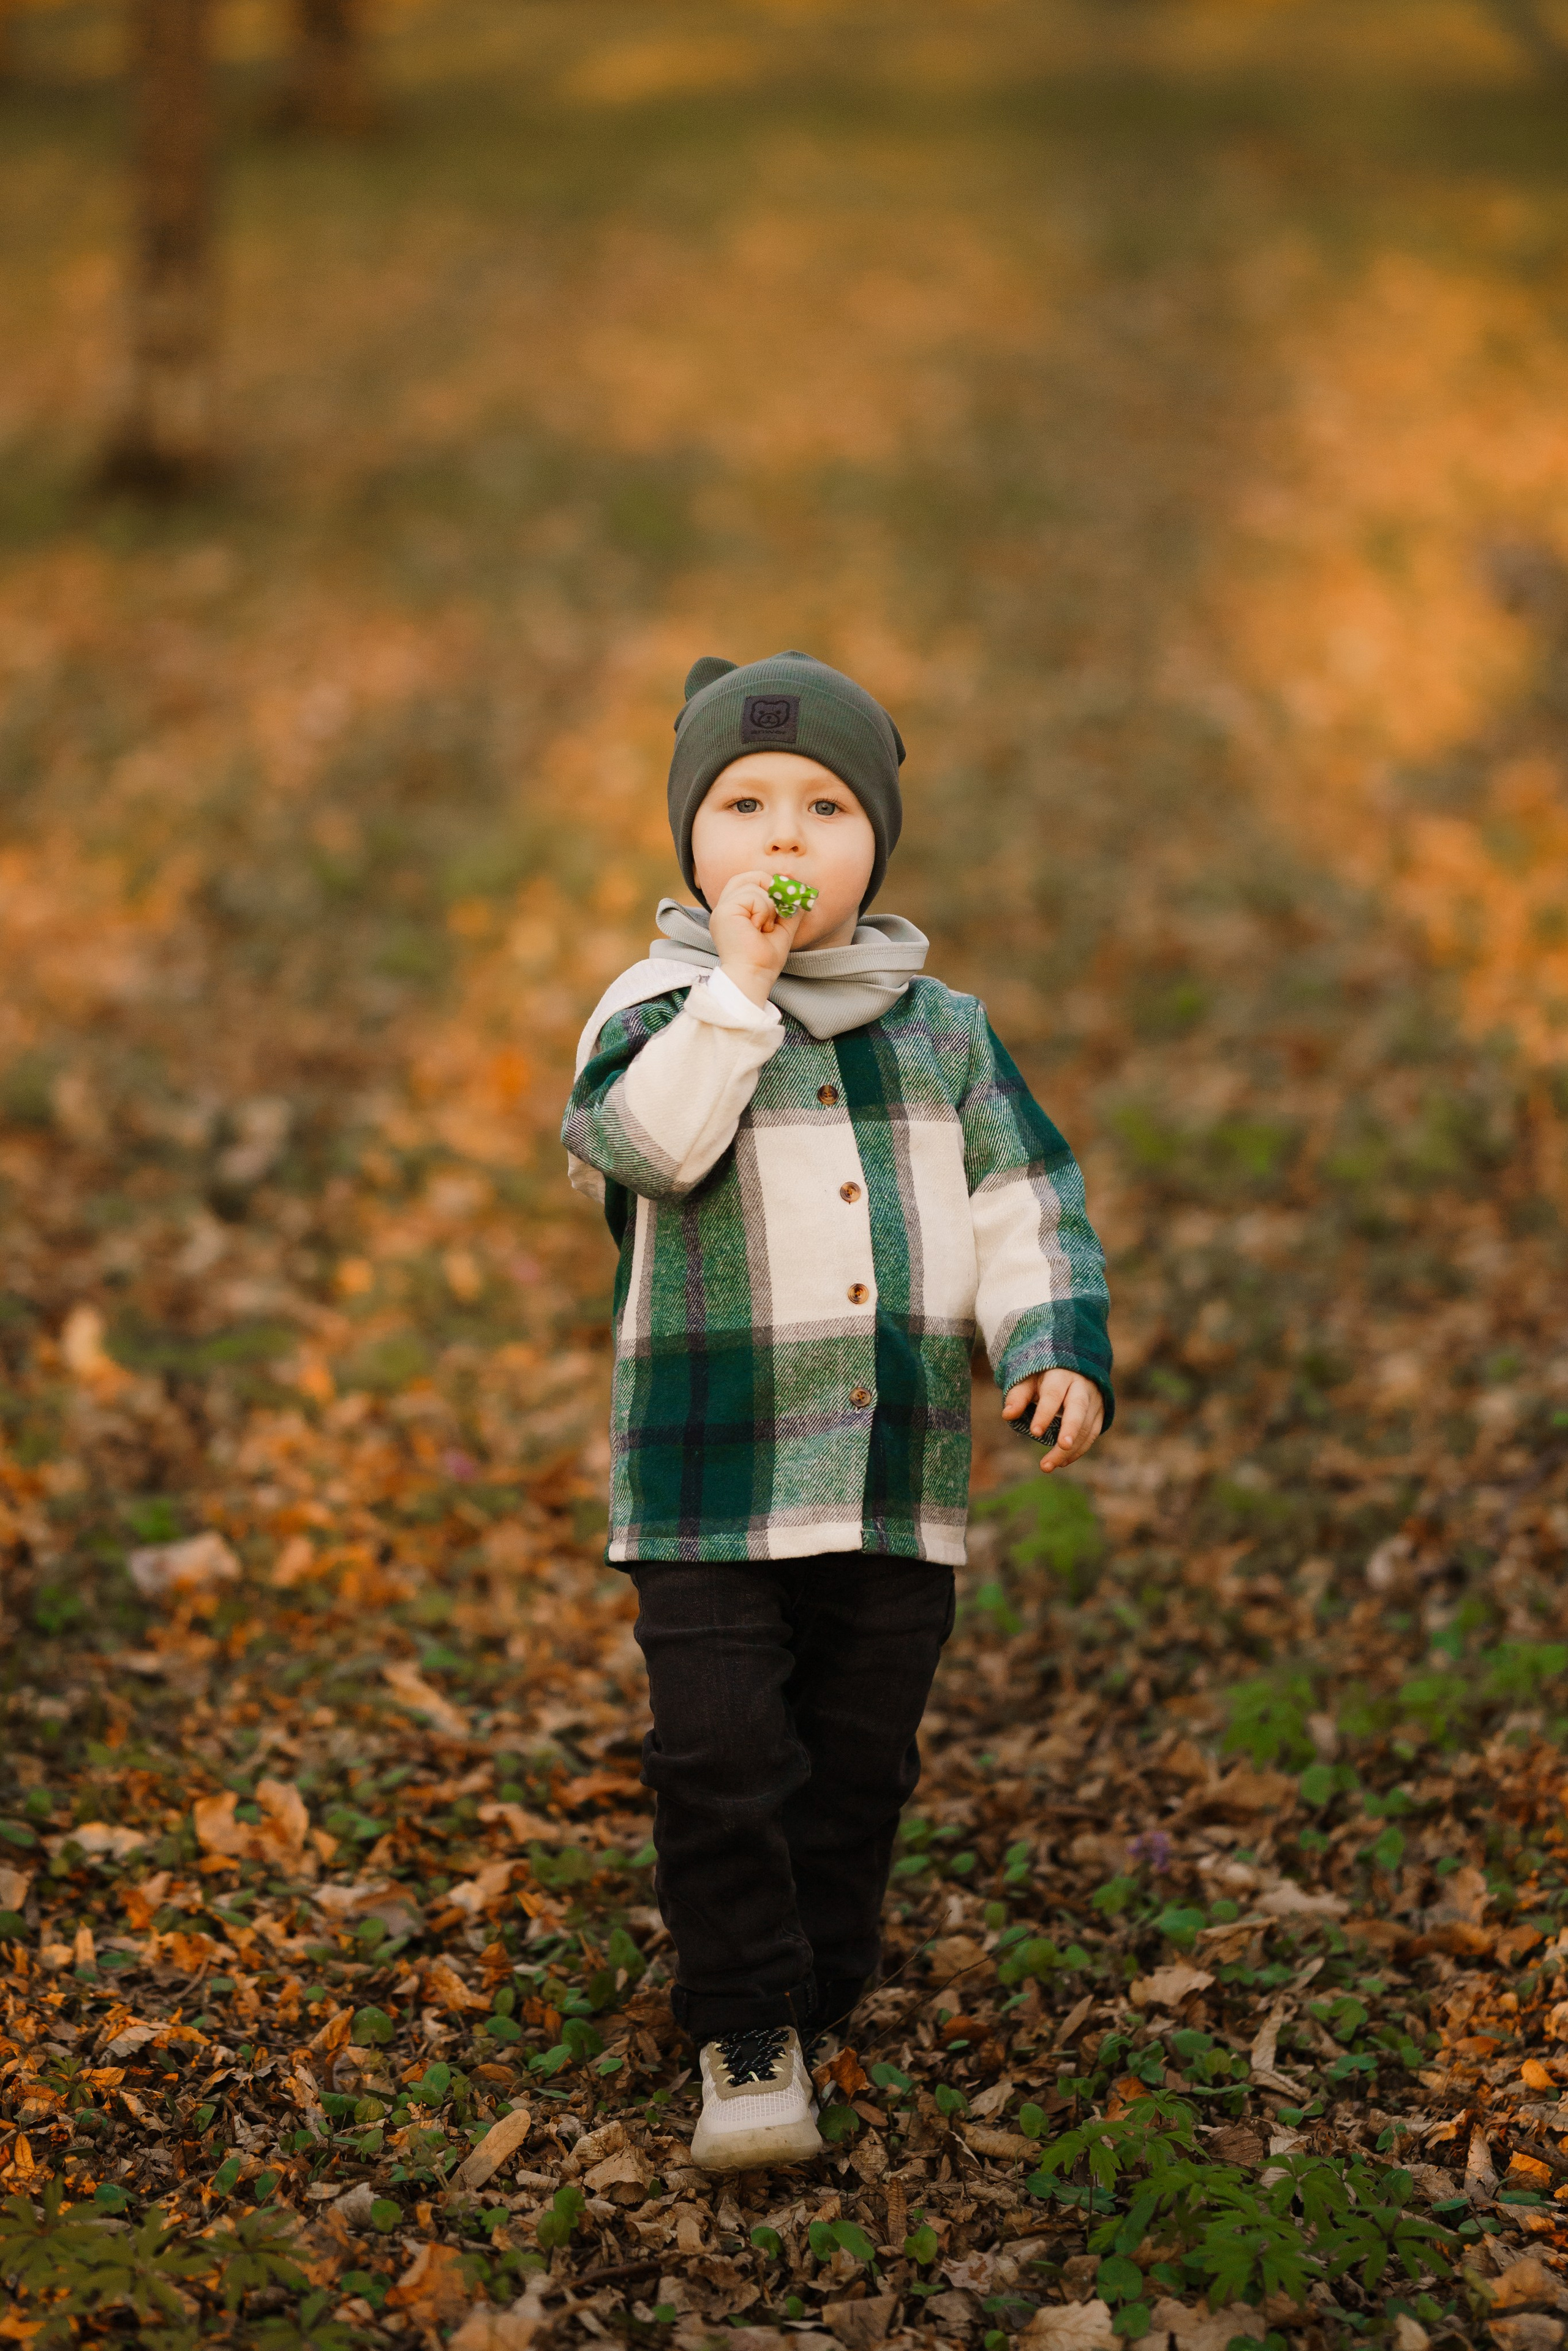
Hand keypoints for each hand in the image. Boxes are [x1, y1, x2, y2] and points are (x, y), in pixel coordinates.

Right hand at [708, 868, 805, 1006]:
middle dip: (769, 885)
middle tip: (779, 907)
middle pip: (746, 876)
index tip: (787, 893)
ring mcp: (722, 908)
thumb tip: (797, 884)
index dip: (768, 882)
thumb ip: (788, 907)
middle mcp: (724, 908)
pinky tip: (759, 929)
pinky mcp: (725, 911)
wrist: (754, 976)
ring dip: (769, 906)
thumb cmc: (765, 959)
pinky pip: (753, 896)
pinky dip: (764, 911)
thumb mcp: (783, 928)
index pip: (748, 882)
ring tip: (764, 928)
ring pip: (754, 885)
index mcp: (734, 912)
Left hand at [1001, 1368, 1103, 1473]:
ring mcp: (1094, 1400)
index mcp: (1061, 1375)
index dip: (1045, 1413)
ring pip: (1086, 1426)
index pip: (1054, 1394)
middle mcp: (1081, 1387)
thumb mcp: (1028, 1380)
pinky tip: (1062, 1462)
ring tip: (1048, 1465)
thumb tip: (1007, 1415)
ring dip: (1070, 1449)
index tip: (1035, 1432)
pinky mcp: (1100, 1413)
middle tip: (1062, 1446)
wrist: (1073, 1368)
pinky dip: (1078, 1451)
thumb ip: (1018, 1396)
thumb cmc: (1044, 1377)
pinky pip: (1092, 1434)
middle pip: (1078, 1408)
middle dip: (1071, 1428)